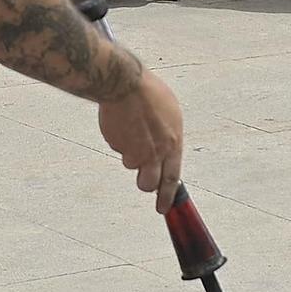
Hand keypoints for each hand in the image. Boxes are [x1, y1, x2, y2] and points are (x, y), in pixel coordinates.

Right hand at [96, 70, 185, 212]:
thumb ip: (168, 138)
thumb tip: (165, 152)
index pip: (172, 178)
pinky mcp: (117, 145)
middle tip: (142, 176)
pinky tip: (122, 121)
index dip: (167, 196)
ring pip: (130, 164)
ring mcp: (134, 150)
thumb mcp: (170, 115)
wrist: (125, 83)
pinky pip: (118, 147)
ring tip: (131, 129)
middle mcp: (155, 151)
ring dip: (129, 152)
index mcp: (173, 143)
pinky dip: (119, 138)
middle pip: (148, 183)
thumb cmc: (150, 94)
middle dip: (145, 182)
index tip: (162, 208)